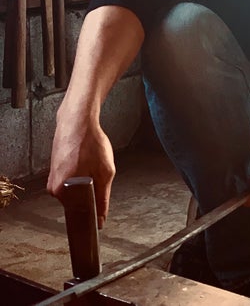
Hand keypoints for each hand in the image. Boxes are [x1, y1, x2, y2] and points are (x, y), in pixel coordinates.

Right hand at [47, 114, 115, 228]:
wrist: (77, 121)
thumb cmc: (90, 143)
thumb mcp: (105, 172)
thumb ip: (103, 198)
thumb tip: (101, 219)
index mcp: (63, 191)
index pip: (79, 215)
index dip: (93, 213)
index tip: (100, 213)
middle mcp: (53, 189)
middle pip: (77, 203)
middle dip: (90, 195)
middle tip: (98, 175)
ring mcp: (52, 179)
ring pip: (74, 192)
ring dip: (85, 184)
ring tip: (90, 165)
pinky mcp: (54, 171)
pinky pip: (70, 182)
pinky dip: (79, 176)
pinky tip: (84, 162)